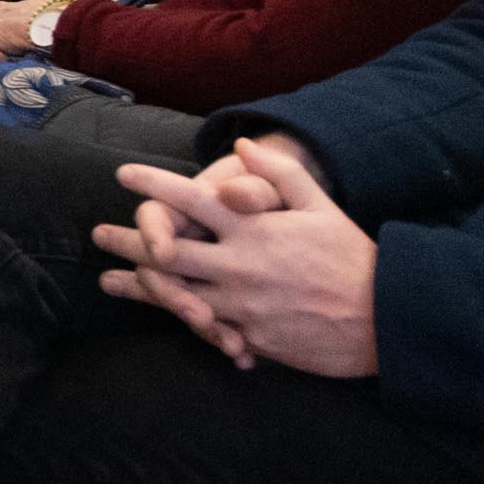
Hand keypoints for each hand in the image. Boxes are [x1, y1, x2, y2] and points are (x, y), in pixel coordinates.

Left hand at [95, 141, 374, 374]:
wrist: (386, 319)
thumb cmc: (351, 256)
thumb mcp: (320, 205)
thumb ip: (279, 173)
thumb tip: (242, 146)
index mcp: (253, 229)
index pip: (191, 200)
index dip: (153, 185)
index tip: (121, 174)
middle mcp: (239, 265)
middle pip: (167, 252)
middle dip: (127, 241)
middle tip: (96, 235)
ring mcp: (241, 304)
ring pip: (174, 294)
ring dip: (138, 287)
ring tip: (108, 281)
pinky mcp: (250, 336)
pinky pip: (206, 328)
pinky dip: (181, 321)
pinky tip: (160, 316)